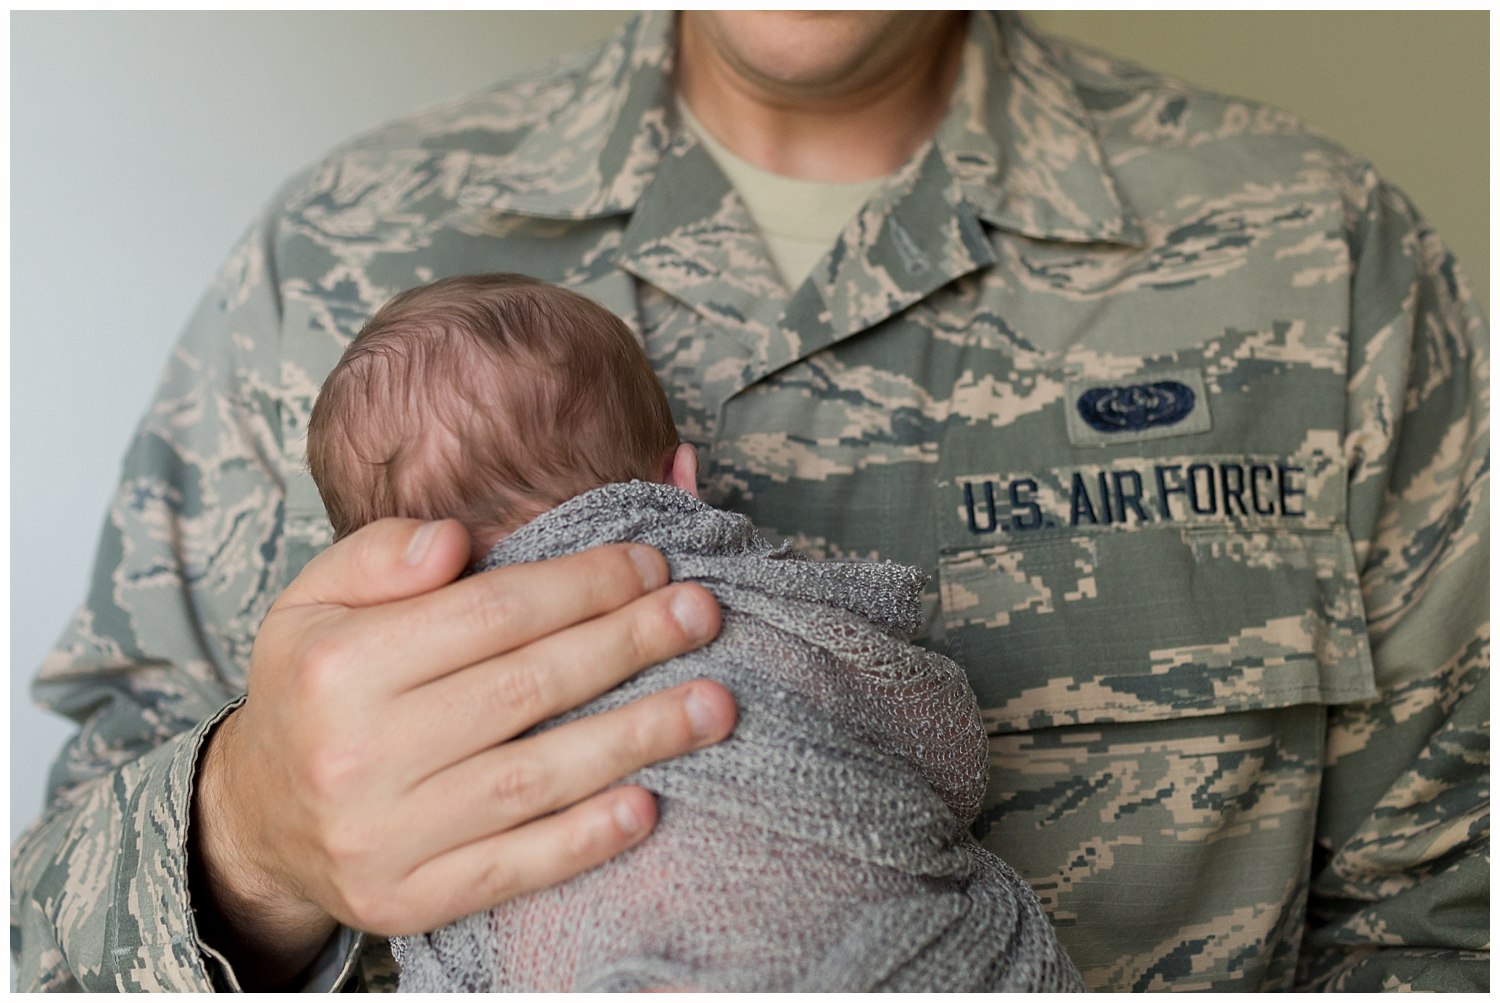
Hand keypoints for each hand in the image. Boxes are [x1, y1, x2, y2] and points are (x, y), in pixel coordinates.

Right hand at [190, 517, 730, 986]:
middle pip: (526, 688)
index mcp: (338, 666)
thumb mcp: (312, 600)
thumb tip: (455, 539)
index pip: (490, 613)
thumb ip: (378, 553)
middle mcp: (356, 753)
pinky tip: (649, 804)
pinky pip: (512, 868)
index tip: (651, 562)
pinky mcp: (408, 900)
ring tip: (713, 703)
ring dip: (636, 738)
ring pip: (534, 779)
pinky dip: (584, 838)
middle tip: (703, 615)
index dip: (582, 584)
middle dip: (629, 644)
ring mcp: (383, 837)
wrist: (255, 817)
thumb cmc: (310, 690)